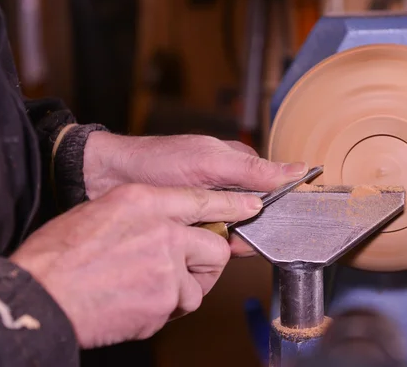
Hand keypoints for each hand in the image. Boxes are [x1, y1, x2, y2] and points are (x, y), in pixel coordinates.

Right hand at [10, 184, 262, 347]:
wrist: (41, 293)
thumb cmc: (60, 253)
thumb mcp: (103, 211)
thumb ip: (145, 213)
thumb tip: (171, 222)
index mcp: (144, 201)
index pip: (202, 199)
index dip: (233, 204)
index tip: (254, 205)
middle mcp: (163, 230)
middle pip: (214, 247)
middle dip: (205, 263)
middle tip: (182, 270)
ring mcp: (167, 266)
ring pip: (198, 284)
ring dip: (180, 291)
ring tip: (144, 290)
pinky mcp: (164, 300)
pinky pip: (178, 307)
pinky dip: (161, 310)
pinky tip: (132, 304)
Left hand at [83, 133, 307, 257]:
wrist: (108, 177)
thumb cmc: (158, 160)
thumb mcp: (211, 162)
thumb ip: (253, 171)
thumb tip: (298, 170)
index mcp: (237, 164)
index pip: (273, 186)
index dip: (280, 205)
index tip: (283, 221)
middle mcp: (227, 185)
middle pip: (256, 213)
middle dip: (251, 227)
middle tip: (234, 232)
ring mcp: (210, 205)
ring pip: (236, 229)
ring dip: (231, 237)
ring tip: (215, 236)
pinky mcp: (193, 223)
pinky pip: (214, 238)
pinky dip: (213, 244)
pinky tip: (205, 246)